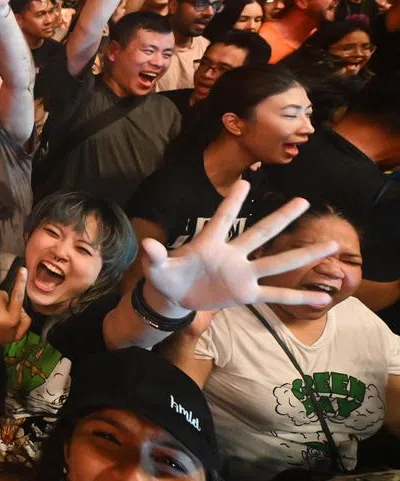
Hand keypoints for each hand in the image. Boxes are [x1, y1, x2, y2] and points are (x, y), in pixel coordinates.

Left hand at [141, 181, 338, 313]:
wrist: (174, 294)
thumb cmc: (166, 274)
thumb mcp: (156, 267)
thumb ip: (155, 255)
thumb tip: (147, 244)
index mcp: (209, 243)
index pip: (222, 219)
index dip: (231, 202)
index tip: (244, 182)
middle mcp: (231, 254)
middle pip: (260, 233)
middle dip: (280, 218)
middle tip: (303, 200)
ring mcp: (242, 273)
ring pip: (277, 263)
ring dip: (303, 255)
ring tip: (332, 245)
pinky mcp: (245, 293)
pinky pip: (275, 295)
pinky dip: (297, 297)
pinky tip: (323, 298)